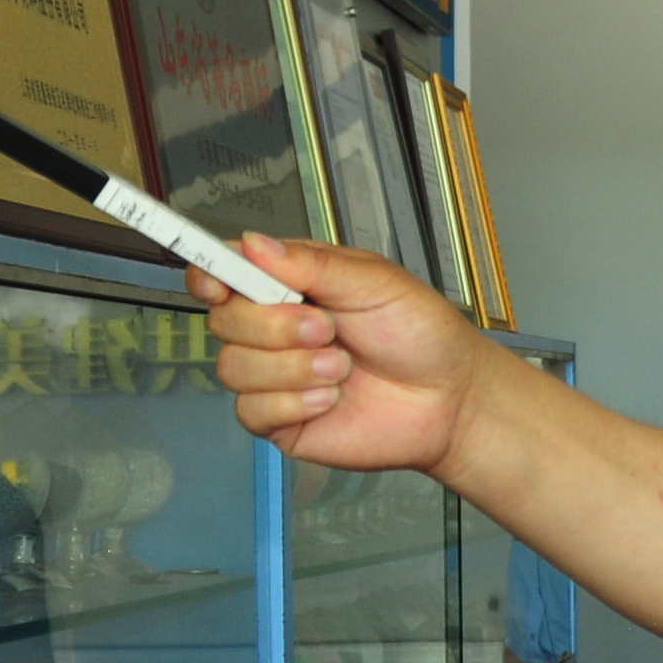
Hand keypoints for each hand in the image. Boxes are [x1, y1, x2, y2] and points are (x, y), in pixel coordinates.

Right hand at [191, 237, 486, 476]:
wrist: (451, 398)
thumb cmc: (421, 334)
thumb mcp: (376, 282)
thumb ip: (312, 264)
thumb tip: (253, 243)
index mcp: (291, 284)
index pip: (224, 272)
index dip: (210, 275)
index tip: (221, 284)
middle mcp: (275, 328)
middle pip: (223, 321)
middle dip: (274, 325)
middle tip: (327, 329)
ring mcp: (275, 376)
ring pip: (232, 367)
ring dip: (291, 368)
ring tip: (340, 367)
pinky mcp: (281, 419)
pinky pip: (251, 411)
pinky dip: (294, 403)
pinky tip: (331, 398)